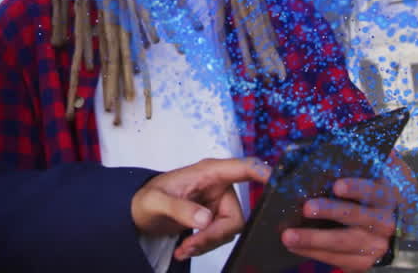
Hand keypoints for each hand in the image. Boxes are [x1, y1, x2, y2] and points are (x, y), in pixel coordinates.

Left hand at [131, 157, 270, 261]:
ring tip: (183, 249)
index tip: (278, 183)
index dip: (263, 174)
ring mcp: (219, 203)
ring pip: (230, 230)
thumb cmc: (147, 198)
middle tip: (191, 246)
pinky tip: (185, 249)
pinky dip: (205, 246)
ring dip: (207, 243)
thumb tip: (206, 220)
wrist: (140, 213)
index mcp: (209, 172)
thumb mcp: (157, 202)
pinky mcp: (216, 218)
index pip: (243, 168)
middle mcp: (219, 185)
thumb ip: (181, 209)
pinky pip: (221, 236)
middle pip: (237, 215)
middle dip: (215, 235)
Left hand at [282, 152, 412, 272]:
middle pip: (357, 216)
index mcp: (386, 194)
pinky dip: (313, 252)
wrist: (386, 223)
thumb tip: (296, 155)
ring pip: (344, 242)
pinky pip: (337, 259)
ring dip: (314, 239)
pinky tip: (293, 245)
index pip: (374, 190)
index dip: (356, 188)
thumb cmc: (367, 191)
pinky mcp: (364, 261)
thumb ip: (348, 159)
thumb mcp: (367, 173)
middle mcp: (385, 221)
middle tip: (306, 207)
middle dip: (330, 211)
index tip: (337, 186)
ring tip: (288, 235)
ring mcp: (377, 244)